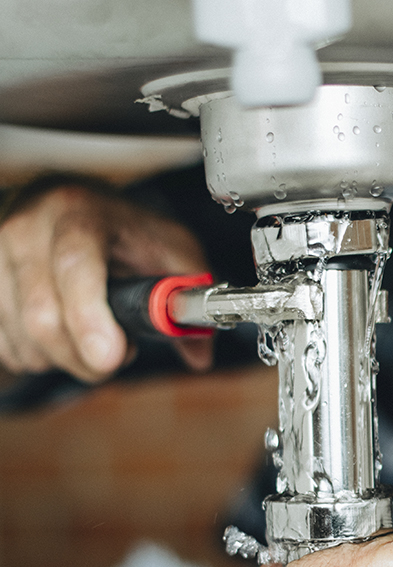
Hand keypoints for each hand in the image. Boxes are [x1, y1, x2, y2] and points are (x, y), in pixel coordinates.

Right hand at [0, 183, 212, 380]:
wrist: (79, 207)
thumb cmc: (128, 232)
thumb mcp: (174, 252)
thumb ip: (189, 300)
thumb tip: (199, 353)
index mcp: (79, 212)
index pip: (75, 266)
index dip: (89, 318)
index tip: (110, 357)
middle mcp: (28, 226)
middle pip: (41, 314)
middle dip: (84, 356)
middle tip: (115, 357)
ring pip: (21, 336)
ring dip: (62, 358)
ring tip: (91, 338)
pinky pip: (2, 341)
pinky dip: (36, 355)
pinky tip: (60, 338)